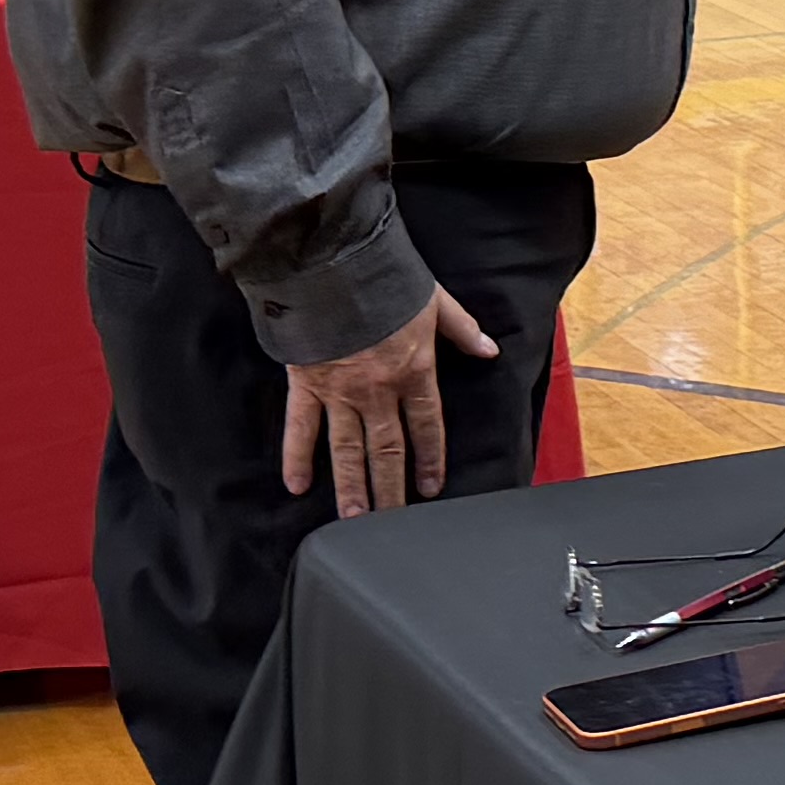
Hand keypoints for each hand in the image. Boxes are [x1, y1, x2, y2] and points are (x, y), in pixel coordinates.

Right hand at [281, 286, 502, 519]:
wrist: (333, 262)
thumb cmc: (385, 278)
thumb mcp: (434, 300)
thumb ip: (462, 329)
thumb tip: (488, 349)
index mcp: (413, 370)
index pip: (427, 425)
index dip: (431, 458)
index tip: (431, 487)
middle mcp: (378, 389)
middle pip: (387, 449)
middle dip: (391, 489)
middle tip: (391, 522)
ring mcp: (339, 390)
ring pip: (347, 448)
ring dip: (351, 486)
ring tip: (353, 519)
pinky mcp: (305, 383)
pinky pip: (301, 427)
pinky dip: (297, 457)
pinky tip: (296, 486)